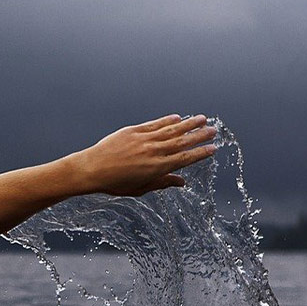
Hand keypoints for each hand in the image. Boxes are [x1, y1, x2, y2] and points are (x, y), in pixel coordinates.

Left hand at [66, 114, 216, 196]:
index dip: (200, 153)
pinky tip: (178, 117)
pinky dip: (167, 120)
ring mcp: (144, 140)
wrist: (92, 169)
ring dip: (188, 124)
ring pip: (171, 130)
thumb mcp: (140, 188)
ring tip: (202, 118)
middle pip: (182, 142)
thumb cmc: (115, 183)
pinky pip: (155, 124)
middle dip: (200, 136)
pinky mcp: (134, 131)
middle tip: (214, 130)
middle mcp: (153, 152)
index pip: (185, 159)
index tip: (213, 149)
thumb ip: (162, 183)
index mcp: (157, 168)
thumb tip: (181, 182)